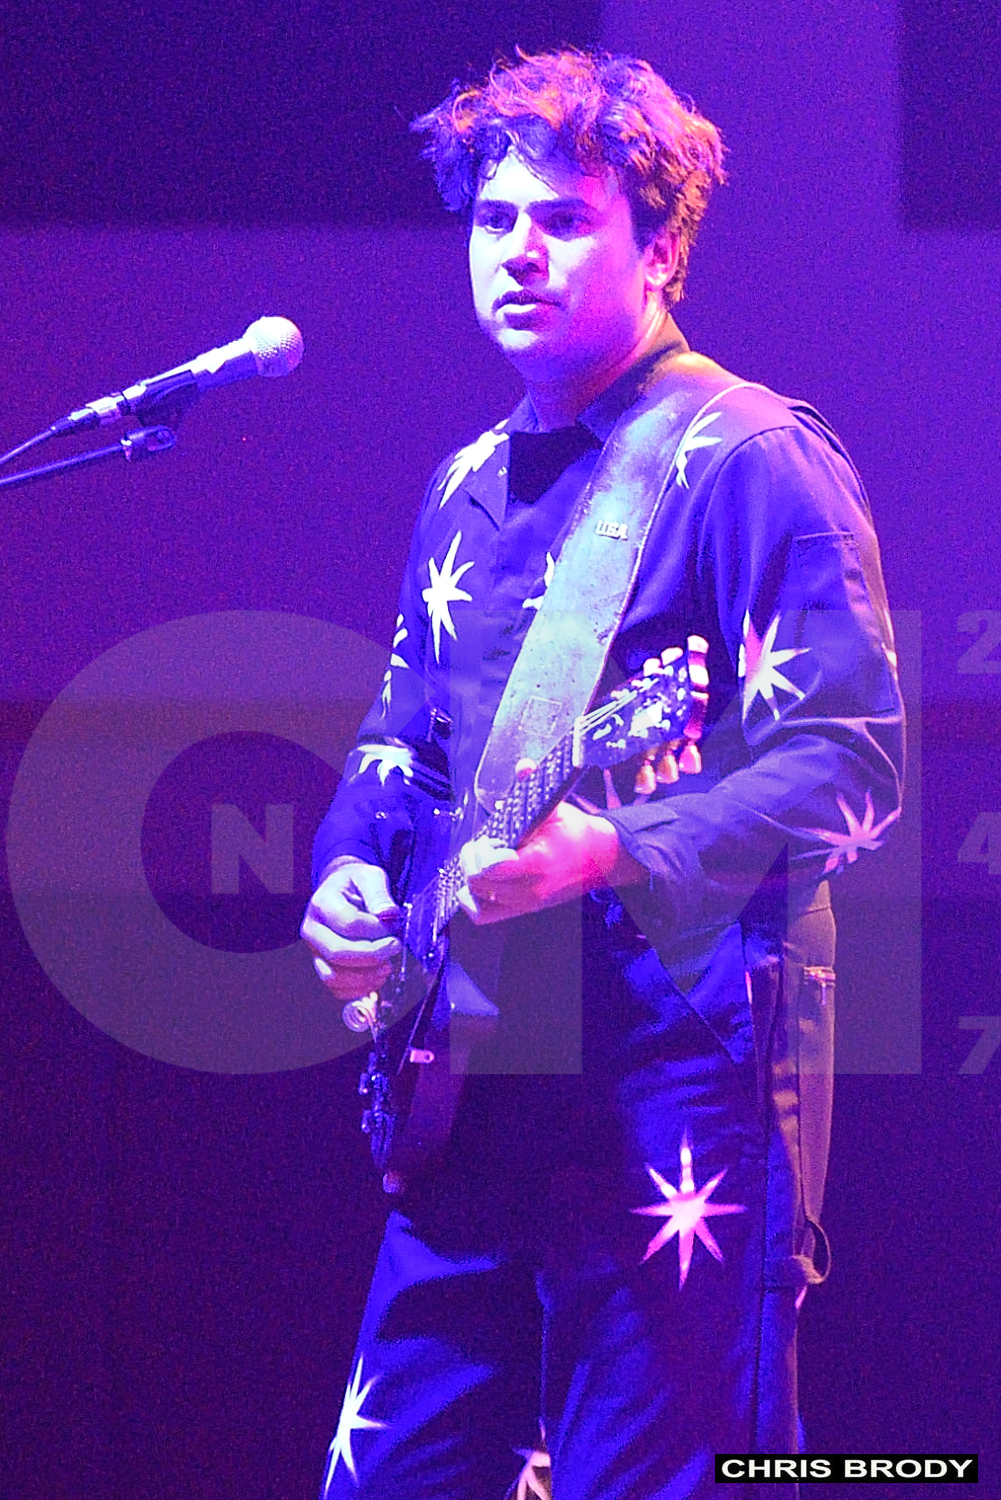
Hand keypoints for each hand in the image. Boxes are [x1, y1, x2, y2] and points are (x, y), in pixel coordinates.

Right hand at [300, 859, 400, 999]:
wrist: (342, 891)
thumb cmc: (356, 884)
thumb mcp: (370, 877)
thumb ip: (379, 893)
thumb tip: (388, 915)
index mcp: (321, 903)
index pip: (348, 922)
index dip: (375, 928)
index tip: (393, 924)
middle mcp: (312, 929)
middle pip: (338, 952)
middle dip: (372, 955)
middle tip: (395, 946)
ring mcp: (315, 951)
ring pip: (334, 976)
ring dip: (366, 977)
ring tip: (387, 966)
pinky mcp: (323, 967)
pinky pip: (336, 989)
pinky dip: (359, 990)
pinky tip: (377, 977)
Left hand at [456, 798, 641, 925]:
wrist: (599, 860)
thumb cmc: (575, 833)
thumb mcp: (556, 807)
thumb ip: (533, 788)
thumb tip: (523, 766)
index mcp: (538, 862)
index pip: (492, 867)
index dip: (481, 852)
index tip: (487, 837)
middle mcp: (530, 888)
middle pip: (479, 882)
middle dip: (473, 860)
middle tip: (482, 844)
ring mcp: (526, 903)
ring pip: (477, 898)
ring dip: (473, 876)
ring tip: (484, 860)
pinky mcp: (523, 909)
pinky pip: (483, 915)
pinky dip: (473, 900)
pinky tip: (479, 881)